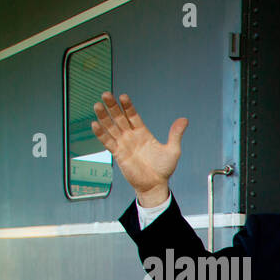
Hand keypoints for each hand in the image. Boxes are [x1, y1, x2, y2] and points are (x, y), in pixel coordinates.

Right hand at [90, 91, 186, 205]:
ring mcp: (123, 144)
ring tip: (97, 105)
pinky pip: (107, 142)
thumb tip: (184, 119)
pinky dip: (101, 134)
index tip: (123, 96)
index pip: (132, 116)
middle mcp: (131, 136)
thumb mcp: (173, 150)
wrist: (155, 185)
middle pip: (119, 118)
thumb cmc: (164, 169)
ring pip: (111, 127)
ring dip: (104, 117)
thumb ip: (175, 134)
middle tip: (106, 94)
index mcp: (143, 133)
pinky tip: (95, 124)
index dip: (127, 106)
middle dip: (112, 107)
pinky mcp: (118, 154)